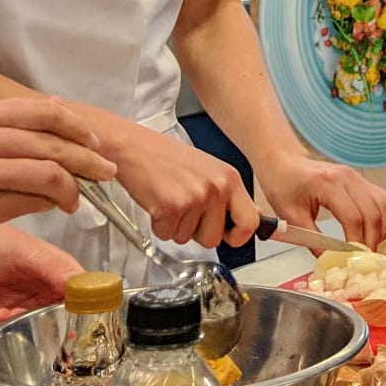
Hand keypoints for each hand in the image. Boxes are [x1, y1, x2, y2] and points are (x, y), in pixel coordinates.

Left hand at [0, 224, 83, 329]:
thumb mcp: (31, 251)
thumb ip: (56, 268)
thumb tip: (81, 285)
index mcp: (55, 277)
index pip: (78, 298)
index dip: (85, 311)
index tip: (88, 321)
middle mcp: (40, 296)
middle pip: (59, 321)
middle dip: (59, 330)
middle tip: (59, 336)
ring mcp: (19, 311)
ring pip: (33, 332)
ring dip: (29, 331)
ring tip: (21, 316)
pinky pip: (6, 335)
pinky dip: (4, 330)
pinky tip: (0, 315)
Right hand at [112, 124, 255, 248]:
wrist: (133, 146)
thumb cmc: (165, 156)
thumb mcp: (207, 170)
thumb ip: (228, 195)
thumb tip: (252, 216)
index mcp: (229, 177)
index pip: (250, 221)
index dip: (238, 236)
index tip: (228, 237)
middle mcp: (216, 187)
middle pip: (214, 239)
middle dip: (196, 233)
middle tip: (184, 210)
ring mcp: (194, 197)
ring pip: (187, 239)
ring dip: (175, 226)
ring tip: (169, 199)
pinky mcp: (171, 206)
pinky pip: (167, 235)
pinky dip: (159, 225)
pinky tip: (157, 202)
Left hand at [255, 153, 385, 251]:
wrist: (284, 162)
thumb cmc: (283, 185)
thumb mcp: (291, 217)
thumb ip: (312, 240)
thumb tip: (330, 262)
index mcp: (327, 184)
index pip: (353, 217)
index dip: (358, 242)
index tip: (355, 259)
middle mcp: (346, 177)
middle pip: (372, 212)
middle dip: (373, 240)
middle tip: (368, 259)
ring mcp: (355, 176)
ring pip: (383, 204)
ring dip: (383, 229)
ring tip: (374, 247)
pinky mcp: (359, 179)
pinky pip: (382, 198)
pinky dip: (385, 216)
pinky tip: (378, 231)